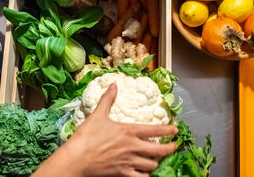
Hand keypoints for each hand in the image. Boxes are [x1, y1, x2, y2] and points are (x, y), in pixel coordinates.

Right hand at [33, 84, 177, 176]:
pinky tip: (147, 173)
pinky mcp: (123, 173)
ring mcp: (129, 162)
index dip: (168, 130)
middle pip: (159, 150)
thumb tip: (113, 85)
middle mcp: (133, 147)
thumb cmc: (87, 136)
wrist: (77, 159)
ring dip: (157, 161)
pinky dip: (146, 175)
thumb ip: (108, 100)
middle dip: (170, 149)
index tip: (175, 130)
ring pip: (152, 165)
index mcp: (129, 131)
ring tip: (158, 158)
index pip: (155, 130)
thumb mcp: (98, 115)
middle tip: (174, 146)